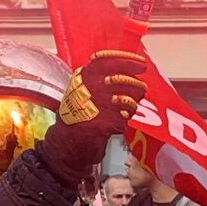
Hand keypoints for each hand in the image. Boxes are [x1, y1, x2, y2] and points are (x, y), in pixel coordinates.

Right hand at [38, 51, 147, 185]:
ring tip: (131, 106)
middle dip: (135, 83)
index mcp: (79, 79)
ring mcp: (90, 108)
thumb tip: (130, 71)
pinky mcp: (99, 126)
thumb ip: (100, 79)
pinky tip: (120, 122)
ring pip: (123, 99)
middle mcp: (83, 91)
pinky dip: (124, 121)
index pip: (103, 61)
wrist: (64, 145)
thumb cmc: (77, 118)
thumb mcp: (83, 92)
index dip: (125, 59)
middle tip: (142, 87)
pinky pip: (122, 119)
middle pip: (118, 79)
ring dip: (132, 103)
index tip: (140, 61)